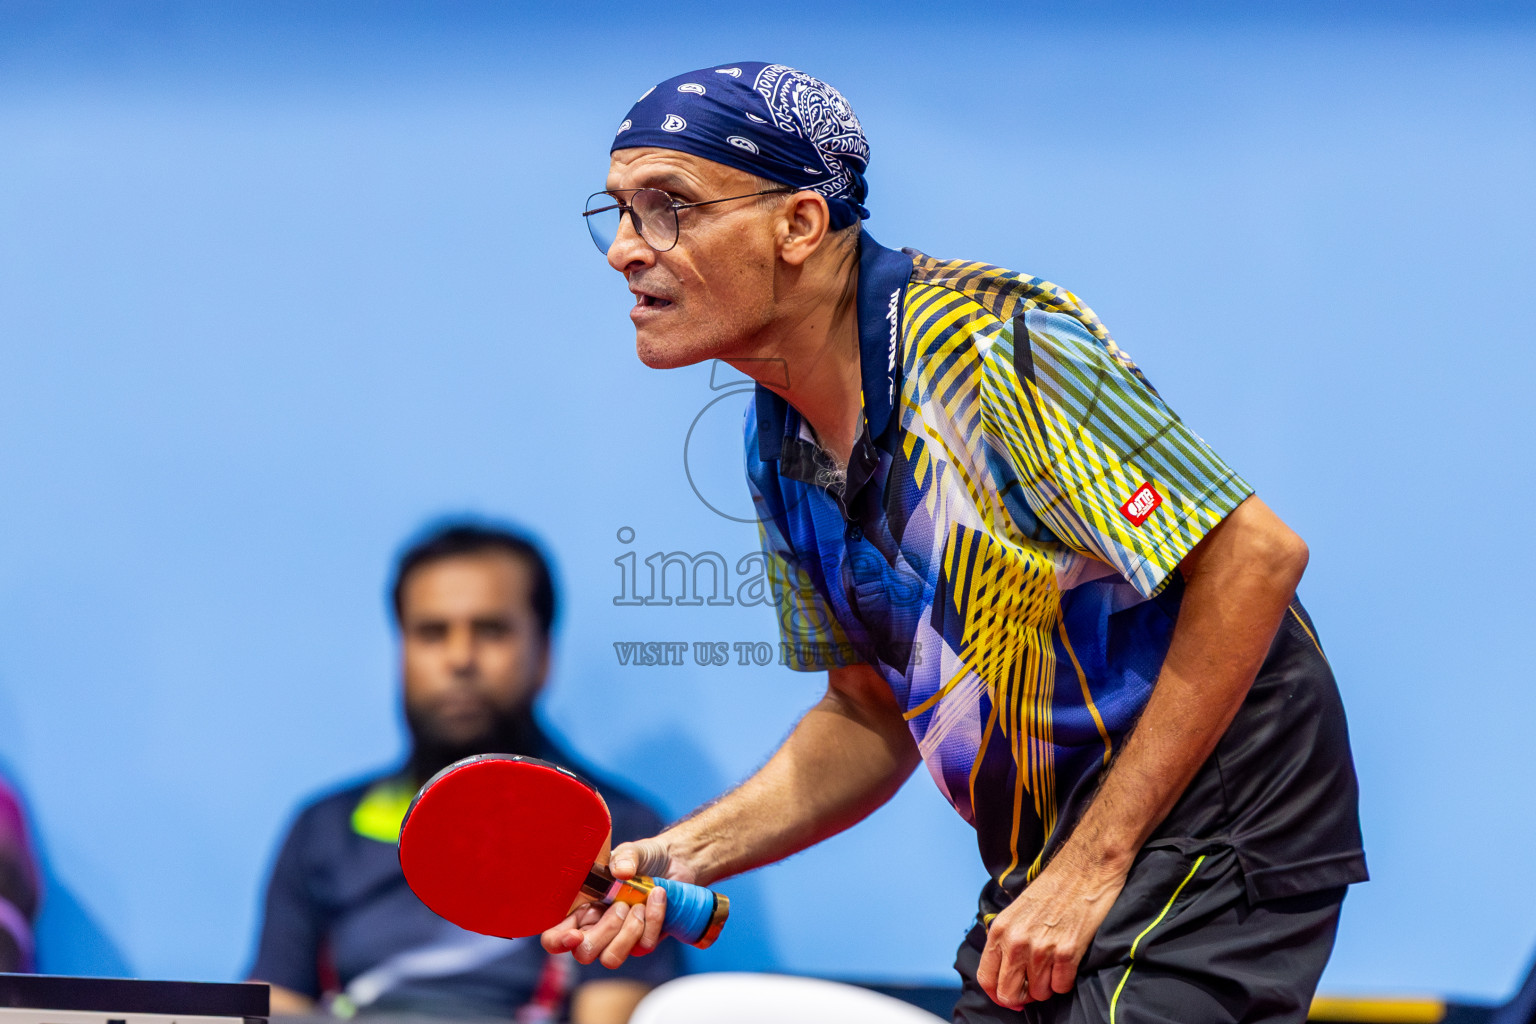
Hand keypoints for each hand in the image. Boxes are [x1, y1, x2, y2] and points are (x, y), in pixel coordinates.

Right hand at [540, 837, 688, 968]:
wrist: (676, 862)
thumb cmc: (645, 858)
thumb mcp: (632, 851)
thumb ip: (624, 857)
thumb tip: (621, 871)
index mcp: (581, 908)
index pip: (555, 936)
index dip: (558, 941)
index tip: (575, 935)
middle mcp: (596, 928)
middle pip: (584, 954)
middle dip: (604, 932)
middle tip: (621, 906)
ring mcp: (620, 939)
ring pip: (612, 958)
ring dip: (628, 931)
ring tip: (639, 904)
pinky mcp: (643, 941)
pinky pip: (643, 945)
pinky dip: (653, 919)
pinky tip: (657, 897)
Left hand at [975, 856, 1127, 1009]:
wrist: (1083, 870)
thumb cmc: (1051, 890)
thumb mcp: (1016, 912)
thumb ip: (1006, 942)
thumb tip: (1005, 977)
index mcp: (1000, 931)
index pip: (986, 979)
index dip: (998, 994)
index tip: (1011, 997)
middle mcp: (1016, 942)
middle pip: (1009, 994)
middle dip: (1023, 996)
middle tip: (1035, 984)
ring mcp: (1041, 948)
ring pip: (1039, 994)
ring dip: (1047, 986)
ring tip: (1054, 965)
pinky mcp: (1067, 952)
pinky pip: (1062, 987)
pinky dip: (1065, 981)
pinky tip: (1067, 962)